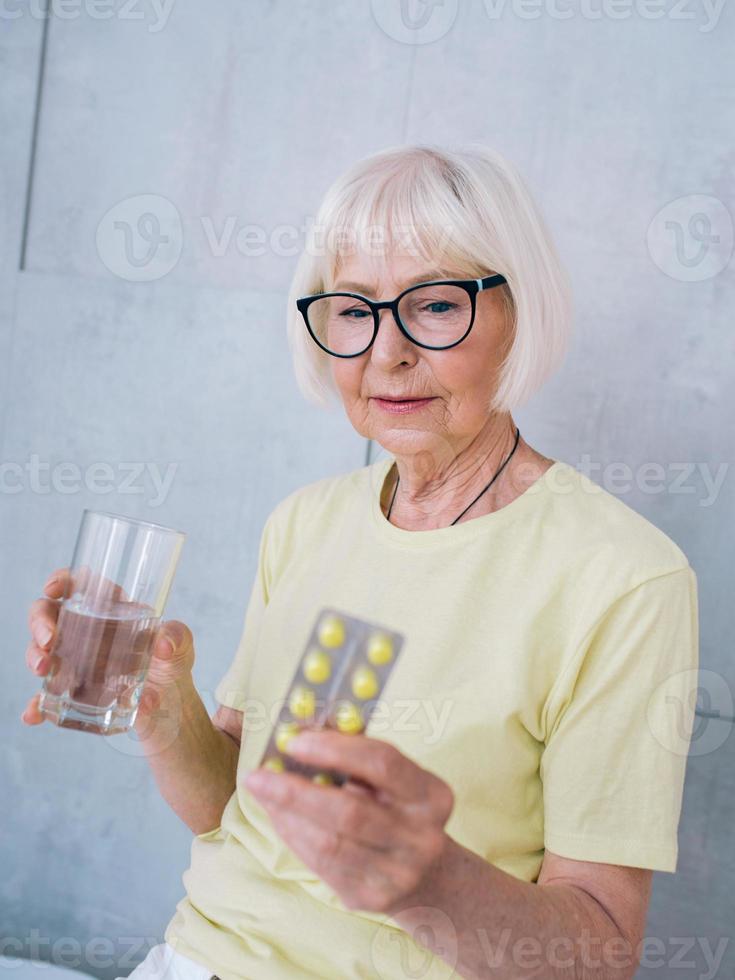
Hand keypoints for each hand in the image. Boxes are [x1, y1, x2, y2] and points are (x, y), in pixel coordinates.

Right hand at [22, 566, 193, 725]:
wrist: (172, 708)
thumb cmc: (172, 666)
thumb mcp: (182, 647)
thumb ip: (178, 638)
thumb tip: (163, 645)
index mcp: (111, 610)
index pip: (81, 585)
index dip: (63, 580)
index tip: (53, 589)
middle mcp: (87, 631)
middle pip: (50, 613)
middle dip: (40, 622)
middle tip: (49, 640)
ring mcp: (75, 661)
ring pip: (41, 649)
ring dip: (34, 656)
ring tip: (44, 668)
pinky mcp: (73, 692)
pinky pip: (45, 696)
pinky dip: (36, 704)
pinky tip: (34, 713)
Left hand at [243, 730, 454, 914]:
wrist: (429, 878)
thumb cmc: (401, 810)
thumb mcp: (397, 781)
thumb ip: (358, 754)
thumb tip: (301, 729)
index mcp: (431, 796)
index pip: (383, 763)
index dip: (336, 749)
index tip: (295, 740)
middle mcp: (420, 837)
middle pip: (349, 812)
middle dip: (295, 791)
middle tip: (257, 774)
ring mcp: (395, 874)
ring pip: (328, 843)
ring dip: (286, 814)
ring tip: (262, 792)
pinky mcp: (368, 897)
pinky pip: (320, 864)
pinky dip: (293, 835)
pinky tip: (278, 816)